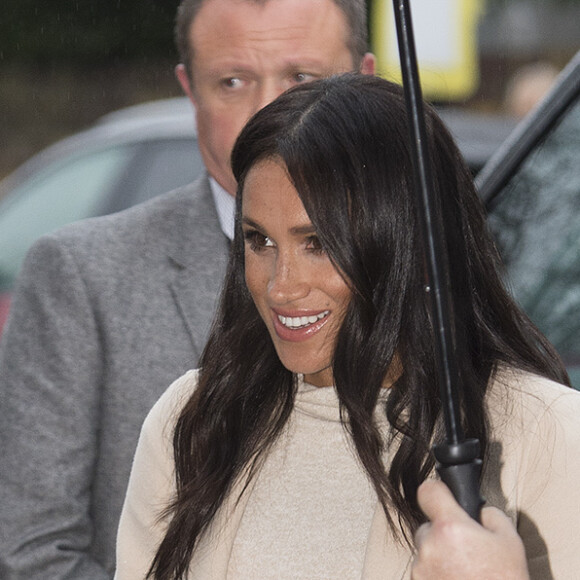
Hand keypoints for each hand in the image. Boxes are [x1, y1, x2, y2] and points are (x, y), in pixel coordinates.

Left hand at [411, 479, 528, 579]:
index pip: (428, 491)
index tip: (441, 494)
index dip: (436, 490)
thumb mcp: (510, 542)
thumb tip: (480, 510)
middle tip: (467, 549)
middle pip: (427, 526)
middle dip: (443, 533)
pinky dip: (436, 575)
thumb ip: (491, 516)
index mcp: (450, 527)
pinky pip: (424, 572)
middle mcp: (429, 546)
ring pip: (425, 551)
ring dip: (439, 556)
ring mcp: (420, 569)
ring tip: (465, 572)